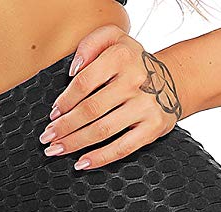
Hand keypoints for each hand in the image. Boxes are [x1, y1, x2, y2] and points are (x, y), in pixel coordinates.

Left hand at [39, 24, 183, 170]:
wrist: (173, 81)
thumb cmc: (134, 64)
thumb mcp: (114, 39)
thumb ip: (90, 44)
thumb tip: (73, 68)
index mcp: (122, 56)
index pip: (84, 82)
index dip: (65, 101)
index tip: (53, 113)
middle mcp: (135, 81)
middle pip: (90, 109)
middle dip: (64, 127)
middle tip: (47, 137)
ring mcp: (146, 106)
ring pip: (102, 130)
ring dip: (75, 143)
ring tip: (57, 149)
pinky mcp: (153, 127)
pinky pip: (122, 148)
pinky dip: (100, 158)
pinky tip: (82, 163)